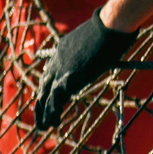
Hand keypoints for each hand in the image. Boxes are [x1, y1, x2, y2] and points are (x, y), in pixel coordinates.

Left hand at [34, 12, 138, 130]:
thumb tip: (106, 51)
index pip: (50, 71)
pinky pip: (55, 100)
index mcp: (62, 49)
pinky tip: (54, 122)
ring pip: (45, 95)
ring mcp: (61, 69)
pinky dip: (52, 113)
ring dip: (44, 113)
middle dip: (41, 103)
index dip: (48, 86)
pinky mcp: (68, 78)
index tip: (48, 96)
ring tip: (44, 127)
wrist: (109, 26)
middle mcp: (57, 60)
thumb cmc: (111, 29)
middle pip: (43, 85)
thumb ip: (93, 50)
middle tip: (40, 117)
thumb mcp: (97, 40)